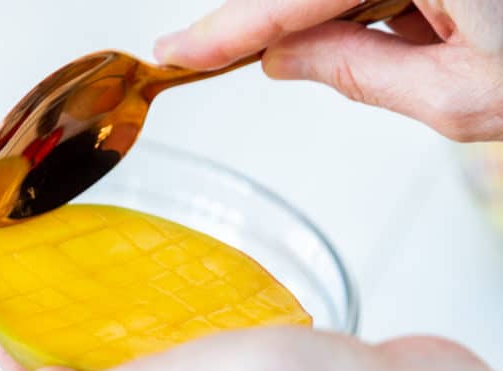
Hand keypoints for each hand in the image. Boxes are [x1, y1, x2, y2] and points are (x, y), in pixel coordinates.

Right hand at [154, 0, 502, 141]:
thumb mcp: (457, 96)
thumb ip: (357, 73)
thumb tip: (283, 58)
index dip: (229, 27)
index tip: (178, 51)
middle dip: (305, 23)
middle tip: (350, 59)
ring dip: (370, 18)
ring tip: (441, 43)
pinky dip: (393, 6)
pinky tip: (439, 25)